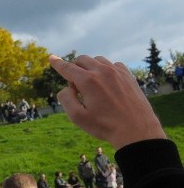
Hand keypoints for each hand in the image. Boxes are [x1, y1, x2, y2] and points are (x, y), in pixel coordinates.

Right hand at [48, 55, 165, 149]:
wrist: (136, 129)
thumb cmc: (105, 126)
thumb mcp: (78, 117)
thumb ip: (66, 99)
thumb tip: (66, 88)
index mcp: (88, 81)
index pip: (67, 68)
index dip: (57, 63)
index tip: (51, 57)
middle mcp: (103, 71)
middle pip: (82, 60)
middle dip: (74, 69)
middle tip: (77, 89)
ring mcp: (117, 71)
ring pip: (97, 60)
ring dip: (89, 68)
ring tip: (92, 87)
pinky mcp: (128, 75)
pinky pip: (112, 65)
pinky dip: (105, 70)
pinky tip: (106, 84)